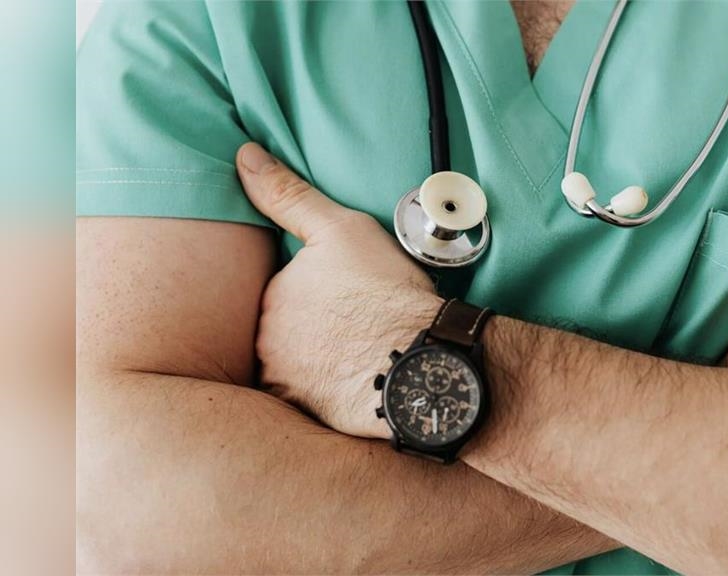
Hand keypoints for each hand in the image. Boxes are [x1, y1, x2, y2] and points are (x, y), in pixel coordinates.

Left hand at [236, 143, 441, 438]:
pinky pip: (313, 401)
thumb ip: (288, 196)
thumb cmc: (386, 294)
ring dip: (322, 362)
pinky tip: (359, 384)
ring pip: (299, 368)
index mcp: (272, 297)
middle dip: (316, 330)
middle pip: (288, 332)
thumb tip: (245, 157)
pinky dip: (330, 393)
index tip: (354, 296)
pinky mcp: (310, 417)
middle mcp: (267, 343)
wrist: (420, 361)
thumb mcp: (341, 229)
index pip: (287, 291)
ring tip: (364, 356)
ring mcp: (287, 384)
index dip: (323, 292)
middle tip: (361, 326)